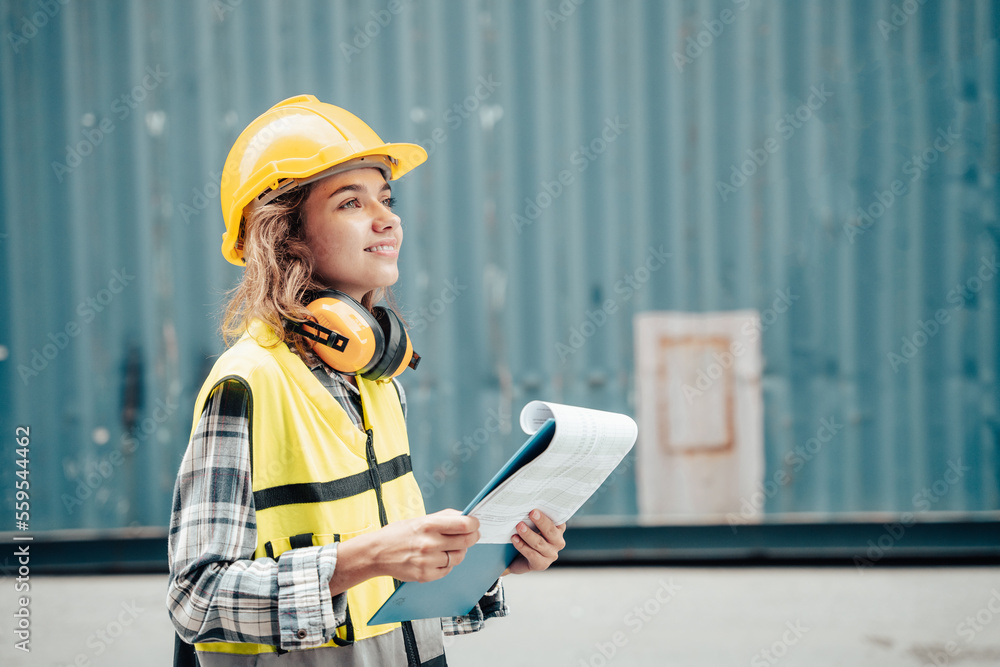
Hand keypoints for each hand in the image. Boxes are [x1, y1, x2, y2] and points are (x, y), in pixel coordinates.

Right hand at [362, 509, 479, 583]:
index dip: (474, 524)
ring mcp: (428, 561)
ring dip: (459, 551)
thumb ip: (444, 517)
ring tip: (450, 547)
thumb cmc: (399, 533)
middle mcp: (429, 543)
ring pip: (459, 557)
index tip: (475, 523)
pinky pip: (448, 570)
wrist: (377, 553)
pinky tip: (439, 558)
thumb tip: (466, 516)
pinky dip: (447, 564)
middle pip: (465, 541)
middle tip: (472, 535)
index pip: (463, 525)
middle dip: (472, 537)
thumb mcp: (420, 519)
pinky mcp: (425, 575)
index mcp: (428, 525)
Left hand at [505, 509, 565, 574]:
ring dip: (528, 534)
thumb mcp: (532, 524)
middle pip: (551, 531)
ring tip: (519, 526)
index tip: (541, 506)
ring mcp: (551, 554)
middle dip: (541, 521)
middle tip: (532, 513)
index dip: (550, 513)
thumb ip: (534, 517)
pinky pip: (532, 554)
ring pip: (540, 543)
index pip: (558, 520)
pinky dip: (522, 546)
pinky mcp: (541, 564)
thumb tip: (526, 505)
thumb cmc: (527, 536)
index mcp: (558, 529)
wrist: (517, 558)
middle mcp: (558, 542)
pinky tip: (515, 539)